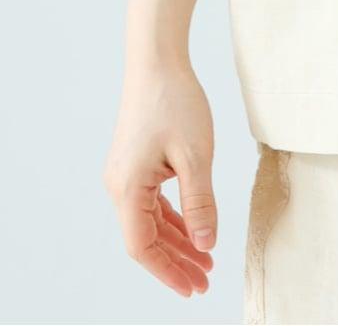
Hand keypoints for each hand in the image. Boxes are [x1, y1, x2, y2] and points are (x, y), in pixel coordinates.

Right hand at [102, 60, 217, 296]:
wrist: (158, 62)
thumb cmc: (176, 103)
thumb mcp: (196, 155)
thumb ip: (200, 203)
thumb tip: (206, 243)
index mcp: (128, 189)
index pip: (143, 247)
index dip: (168, 270)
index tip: (193, 286)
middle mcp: (120, 187)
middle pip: (147, 238)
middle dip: (177, 261)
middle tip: (206, 280)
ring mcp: (126, 176)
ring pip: (151, 222)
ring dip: (178, 241)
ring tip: (206, 259)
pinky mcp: (136, 164)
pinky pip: (153, 203)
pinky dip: (174, 218)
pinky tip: (194, 229)